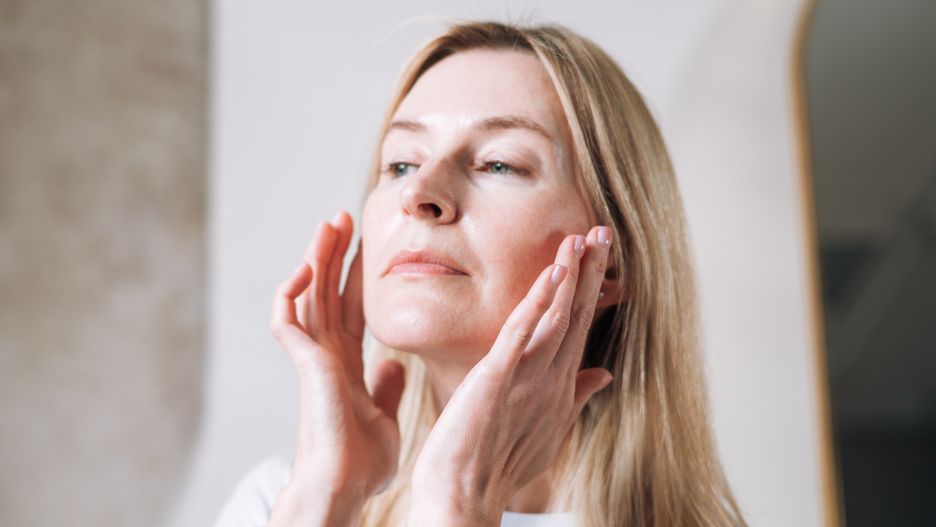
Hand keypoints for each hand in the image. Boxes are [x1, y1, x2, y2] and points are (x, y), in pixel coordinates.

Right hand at [268, 211, 406, 521]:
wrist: (345, 486)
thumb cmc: (362, 462)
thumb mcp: (385, 415)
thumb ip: (386, 387)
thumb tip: (394, 365)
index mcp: (346, 363)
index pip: (352, 307)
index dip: (357, 275)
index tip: (367, 245)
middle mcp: (326, 355)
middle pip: (328, 292)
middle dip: (335, 254)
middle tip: (345, 217)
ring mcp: (312, 358)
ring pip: (308, 296)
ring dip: (316, 258)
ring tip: (329, 224)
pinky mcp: (303, 364)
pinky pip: (288, 319)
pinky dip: (293, 292)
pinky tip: (308, 266)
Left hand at [409, 226, 614, 525]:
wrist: (464, 497)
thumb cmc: (498, 466)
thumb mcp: (546, 430)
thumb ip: (575, 398)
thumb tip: (603, 375)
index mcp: (557, 388)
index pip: (577, 329)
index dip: (589, 291)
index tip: (599, 255)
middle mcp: (549, 381)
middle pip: (574, 317)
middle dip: (590, 273)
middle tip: (602, 232)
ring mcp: (527, 380)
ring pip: (555, 319)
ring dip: (570, 278)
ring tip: (581, 239)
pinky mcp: (498, 380)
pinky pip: (521, 335)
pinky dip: (538, 304)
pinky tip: (552, 275)